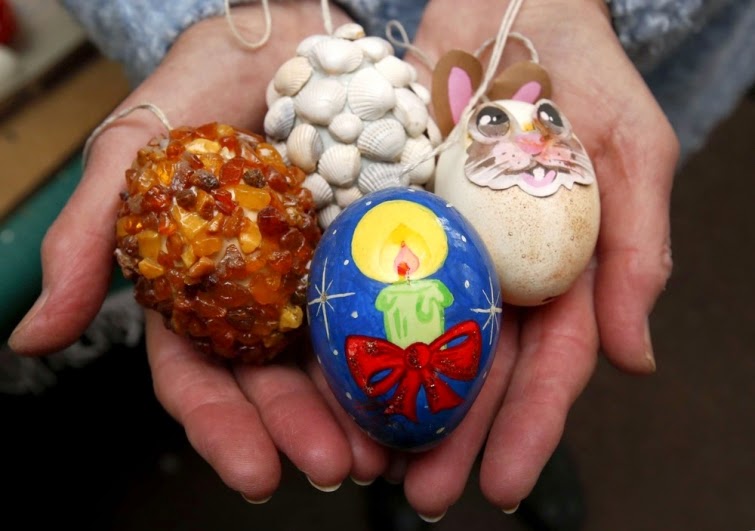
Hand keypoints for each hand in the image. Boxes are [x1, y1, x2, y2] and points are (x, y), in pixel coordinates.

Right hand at [8, 1, 391, 500]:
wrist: (298, 28)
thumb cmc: (212, 76)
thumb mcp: (138, 142)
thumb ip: (90, 233)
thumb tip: (30, 336)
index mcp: (201, 283)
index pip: (201, 372)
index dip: (224, 428)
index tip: (256, 474)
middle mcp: (265, 290)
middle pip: (280, 380)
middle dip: (305, 432)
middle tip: (339, 469)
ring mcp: (328, 269)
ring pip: (341, 357)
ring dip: (364, 412)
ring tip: (391, 452)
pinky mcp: (384, 241)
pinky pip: (399, 301)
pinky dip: (411, 347)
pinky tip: (431, 384)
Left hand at [386, 0, 677, 517]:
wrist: (510, 8)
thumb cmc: (584, 79)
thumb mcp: (634, 152)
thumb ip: (638, 251)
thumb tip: (635, 361)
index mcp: (557, 273)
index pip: (548, 363)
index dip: (529, 427)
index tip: (501, 485)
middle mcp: (493, 272)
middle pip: (473, 366)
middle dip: (452, 435)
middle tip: (423, 495)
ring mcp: (438, 246)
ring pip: (415, 334)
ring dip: (394, 399)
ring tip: (368, 458)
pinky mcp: (388, 212)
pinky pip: (365, 271)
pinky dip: (348, 322)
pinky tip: (326, 374)